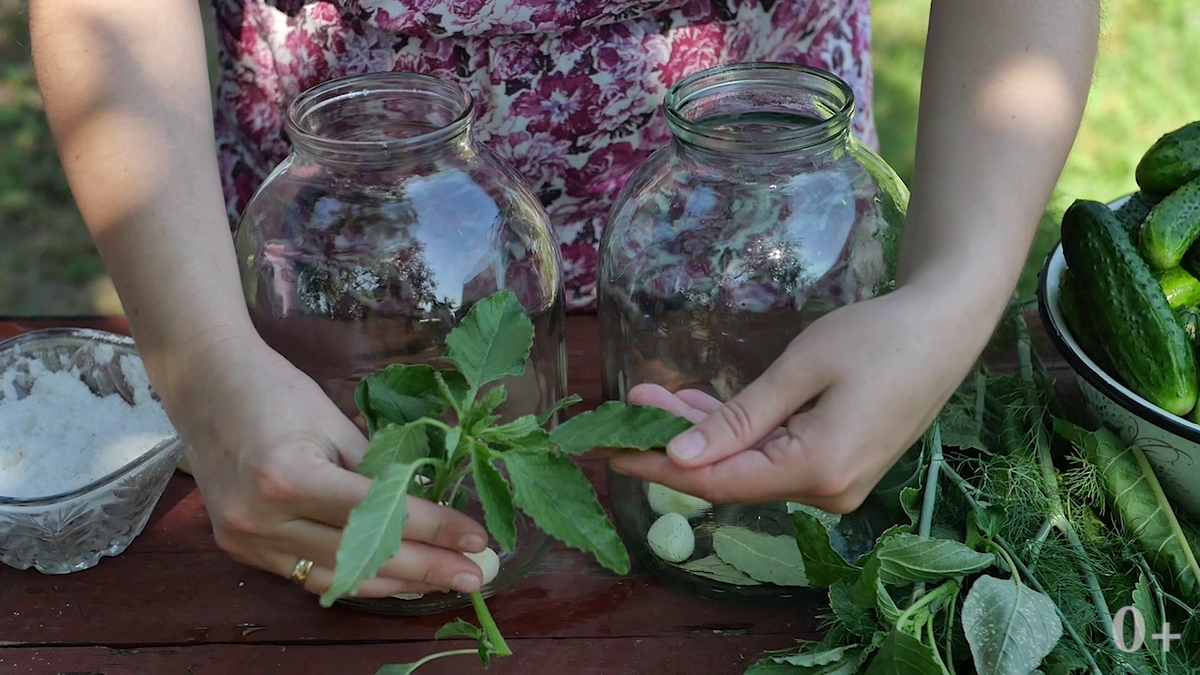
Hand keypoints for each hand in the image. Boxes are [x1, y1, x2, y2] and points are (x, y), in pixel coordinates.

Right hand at [168, 333, 488, 597]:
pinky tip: (396, 578)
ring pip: (338, 576)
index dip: (435, 530)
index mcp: (288, 478)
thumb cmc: (274, 391)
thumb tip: (428, 509)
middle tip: (474, 577)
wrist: (203, 385)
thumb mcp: (333, 423)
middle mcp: (263, 520)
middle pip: (362, 556)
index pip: (379, 515)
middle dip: (426, 569)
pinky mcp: (242, 550)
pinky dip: (356, 577)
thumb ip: (376, 471)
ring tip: (443, 580)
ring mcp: (248, 541)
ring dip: (396, 582)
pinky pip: (310, 575)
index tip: (477, 540)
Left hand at [609, 283, 993, 513]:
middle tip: (630, 401)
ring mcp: (836, 483)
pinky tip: (700, 406)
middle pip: (732, 474)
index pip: (719, 482)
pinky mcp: (838, 465)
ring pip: (750, 464)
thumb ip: (738, 418)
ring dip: (705, 432)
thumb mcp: (800, 369)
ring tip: (654, 395)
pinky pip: (774, 455)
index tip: (611, 448)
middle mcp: (827, 491)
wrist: (947, 327)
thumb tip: (680, 458)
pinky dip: (739, 433)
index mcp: (818, 470)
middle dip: (676, 440)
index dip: (660, 467)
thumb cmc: (878, 337)